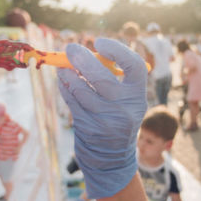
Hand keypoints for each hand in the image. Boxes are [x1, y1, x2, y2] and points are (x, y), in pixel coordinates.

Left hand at [57, 38, 147, 198]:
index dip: (117, 50)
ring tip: (62, 66)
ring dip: (68, 75)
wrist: (112, 158)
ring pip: (82, 91)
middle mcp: (125, 108)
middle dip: (83, 60)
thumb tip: (85, 52)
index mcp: (138, 96)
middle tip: (71, 49)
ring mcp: (106, 120)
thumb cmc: (116, 118)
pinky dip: (65, 88)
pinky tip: (62, 80)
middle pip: (103, 78)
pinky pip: (73, 102)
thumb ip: (114, 78)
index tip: (99, 42)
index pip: (134, 66)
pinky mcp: (89, 128)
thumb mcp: (126, 101)